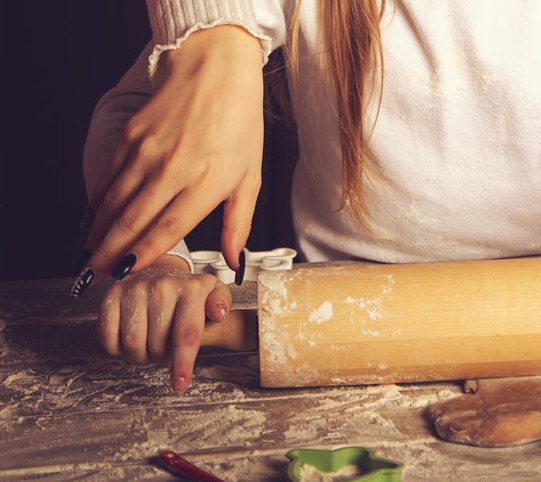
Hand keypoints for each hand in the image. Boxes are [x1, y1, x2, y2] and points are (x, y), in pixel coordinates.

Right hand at [80, 25, 263, 288]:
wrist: (215, 70)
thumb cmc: (239, 124)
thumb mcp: (250, 176)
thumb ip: (239, 222)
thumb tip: (233, 261)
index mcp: (207, 181)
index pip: (168, 228)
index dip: (144, 254)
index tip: (126, 273)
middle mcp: (173, 168)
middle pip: (133, 220)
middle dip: (110, 252)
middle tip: (96, 275)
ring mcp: (148, 151)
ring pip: (115, 201)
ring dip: (100, 230)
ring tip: (91, 254)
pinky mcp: (131, 136)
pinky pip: (109, 177)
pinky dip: (100, 201)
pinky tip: (95, 218)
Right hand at [97, 255, 231, 391]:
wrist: (159, 271)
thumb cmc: (187, 291)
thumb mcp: (214, 293)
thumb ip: (221, 304)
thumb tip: (218, 313)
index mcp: (191, 289)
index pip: (186, 334)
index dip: (182, 362)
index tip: (180, 383)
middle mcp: (162, 286)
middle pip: (158, 345)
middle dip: (163, 357)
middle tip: (167, 350)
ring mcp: (135, 288)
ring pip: (133, 343)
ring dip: (142, 355)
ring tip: (151, 344)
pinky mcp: (112, 294)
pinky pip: (108, 336)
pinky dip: (118, 348)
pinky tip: (131, 340)